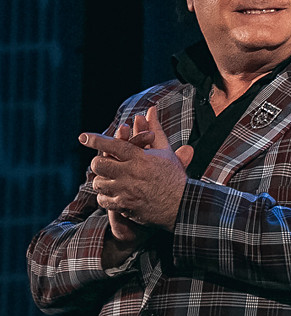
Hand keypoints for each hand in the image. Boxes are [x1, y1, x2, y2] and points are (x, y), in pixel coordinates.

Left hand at [84, 106, 193, 230]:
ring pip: (98, 182)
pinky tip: (112, 193)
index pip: (112, 144)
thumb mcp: (165, 151)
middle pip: (99, 164)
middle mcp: (131, 173)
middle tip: (104, 163)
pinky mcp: (125, 206)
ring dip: (102, 180)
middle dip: (99, 162)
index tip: (82, 137)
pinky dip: (105, 196)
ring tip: (109, 179)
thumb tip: (150, 109)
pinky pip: (103, 200)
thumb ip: (154, 129)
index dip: (95, 140)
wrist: (183, 205)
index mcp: (140, 157)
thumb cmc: (174, 176)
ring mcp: (126, 191)